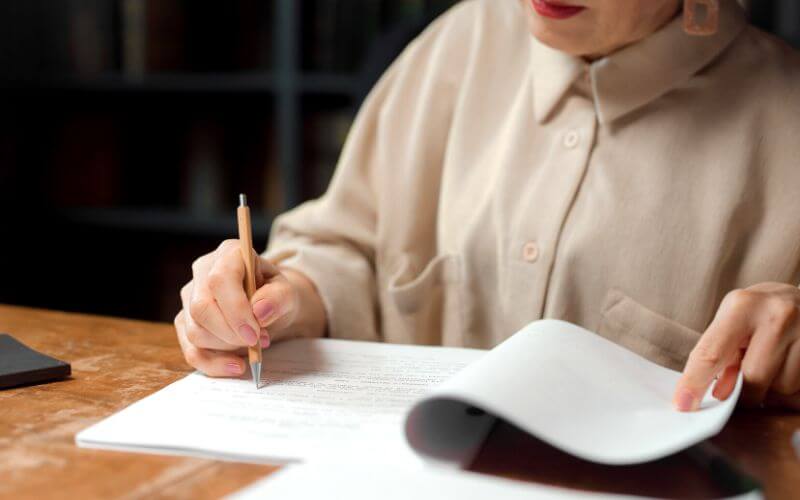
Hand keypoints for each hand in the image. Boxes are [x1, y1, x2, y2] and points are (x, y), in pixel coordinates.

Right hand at [175, 240, 325, 376]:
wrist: (267, 306)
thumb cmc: (274, 295)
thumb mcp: (287, 292)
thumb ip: (279, 297)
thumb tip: (260, 311)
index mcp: (229, 254)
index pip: (219, 280)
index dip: (236, 310)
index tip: (255, 333)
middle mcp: (202, 272)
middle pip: (201, 308)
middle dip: (230, 333)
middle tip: (257, 343)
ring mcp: (189, 297)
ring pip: (195, 331)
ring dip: (227, 347)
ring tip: (253, 345)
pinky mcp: (185, 322)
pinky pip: (191, 350)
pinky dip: (213, 364)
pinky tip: (236, 366)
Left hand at [674, 283, 799, 411]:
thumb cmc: (761, 312)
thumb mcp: (734, 321)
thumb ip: (720, 356)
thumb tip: (717, 395)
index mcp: (743, 306)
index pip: (712, 353)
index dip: (694, 383)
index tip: (683, 405)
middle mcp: (777, 317)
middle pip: (752, 380)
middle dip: (744, 392)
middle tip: (743, 385)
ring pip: (781, 390)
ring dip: (772, 391)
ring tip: (773, 367)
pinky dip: (790, 393)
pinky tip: (789, 371)